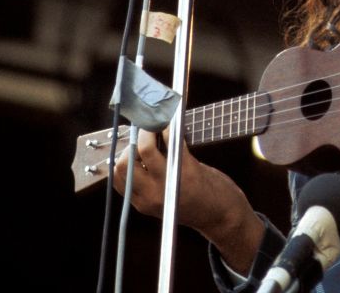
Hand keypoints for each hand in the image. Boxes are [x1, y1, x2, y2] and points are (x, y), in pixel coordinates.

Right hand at [113, 128, 264, 273]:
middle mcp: (151, 195)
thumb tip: (137, 149)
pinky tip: (173, 124)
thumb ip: (147, 182)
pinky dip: (170, 127)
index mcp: (142, 202)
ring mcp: (168, 182)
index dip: (122, 157)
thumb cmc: (193, 202)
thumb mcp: (163, 200)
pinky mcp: (188, 170)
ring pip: (145, 148)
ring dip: (149, 130)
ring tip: (157, 124)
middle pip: (124, 162)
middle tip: (144, 133)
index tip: (133, 145)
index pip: (117, 177)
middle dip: (132, 143)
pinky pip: (172, 141)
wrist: (222, 216)